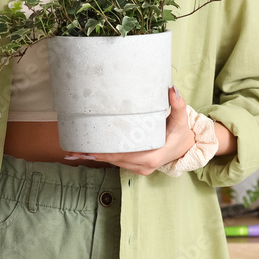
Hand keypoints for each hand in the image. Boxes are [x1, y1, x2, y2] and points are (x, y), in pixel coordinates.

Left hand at [64, 86, 195, 174]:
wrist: (186, 147)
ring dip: (95, 157)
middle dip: (94, 154)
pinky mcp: (136, 167)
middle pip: (114, 159)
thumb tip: (172, 90)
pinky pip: (117, 162)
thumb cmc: (180, 132)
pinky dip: (103, 158)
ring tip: (74, 151)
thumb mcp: (181, 118)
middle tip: (73, 149)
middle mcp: (144, 166)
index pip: (124, 154)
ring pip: (113, 162)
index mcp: (152, 156)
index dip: (106, 152)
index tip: (89, 147)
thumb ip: (178, 105)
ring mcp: (139, 168)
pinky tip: (86, 154)